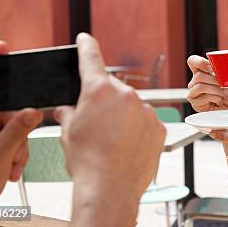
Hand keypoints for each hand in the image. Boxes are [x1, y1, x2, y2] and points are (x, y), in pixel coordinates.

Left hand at [0, 42, 42, 207]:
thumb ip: (17, 132)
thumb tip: (34, 111)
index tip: (2, 47)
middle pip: (6, 111)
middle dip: (17, 132)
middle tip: (16, 151)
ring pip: (14, 127)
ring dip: (18, 148)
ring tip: (10, 168)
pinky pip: (13, 140)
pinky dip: (16, 155)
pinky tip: (9, 170)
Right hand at [54, 33, 164, 207]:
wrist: (110, 189)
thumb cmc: (87, 161)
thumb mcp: (68, 133)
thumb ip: (69, 113)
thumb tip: (68, 109)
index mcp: (98, 90)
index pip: (90, 59)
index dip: (86, 46)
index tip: (85, 38)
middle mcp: (126, 94)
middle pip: (112, 90)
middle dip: (104, 103)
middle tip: (96, 126)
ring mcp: (146, 109)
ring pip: (131, 107)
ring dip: (123, 118)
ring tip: (113, 143)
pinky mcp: (159, 125)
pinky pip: (146, 122)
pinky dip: (137, 130)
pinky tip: (127, 147)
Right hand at [187, 55, 227, 110]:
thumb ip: (221, 72)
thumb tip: (216, 70)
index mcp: (202, 72)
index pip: (192, 61)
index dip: (200, 62)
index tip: (212, 68)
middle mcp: (195, 82)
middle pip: (198, 75)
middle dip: (214, 80)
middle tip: (222, 85)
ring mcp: (194, 93)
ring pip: (200, 86)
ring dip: (215, 90)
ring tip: (222, 93)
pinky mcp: (196, 104)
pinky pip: (203, 97)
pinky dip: (215, 98)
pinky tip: (219, 100)